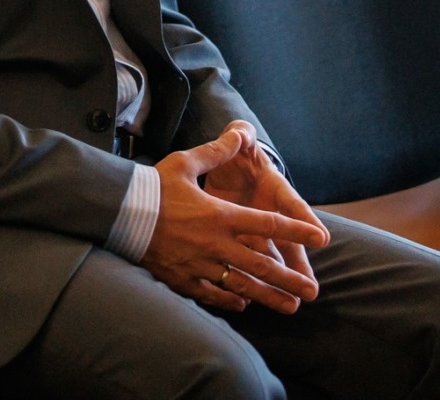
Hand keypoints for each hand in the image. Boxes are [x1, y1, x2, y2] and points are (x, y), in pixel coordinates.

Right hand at [142, 124, 328, 315]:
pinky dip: (231, 301)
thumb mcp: (184, 163)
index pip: (268, 224)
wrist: (120, 214)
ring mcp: (201, 265)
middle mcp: (216, 244)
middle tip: (312, 291)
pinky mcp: (184, 278)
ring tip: (290, 307)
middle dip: (290, 279)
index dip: (296, 231)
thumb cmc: (153, 186)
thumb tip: (239, 133)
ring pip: (243, 286)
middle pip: (262, 265)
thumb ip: (216, 152)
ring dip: (269, 297)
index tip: (320, 238)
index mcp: (220, 214)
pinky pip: (214, 295)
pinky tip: (244, 305)